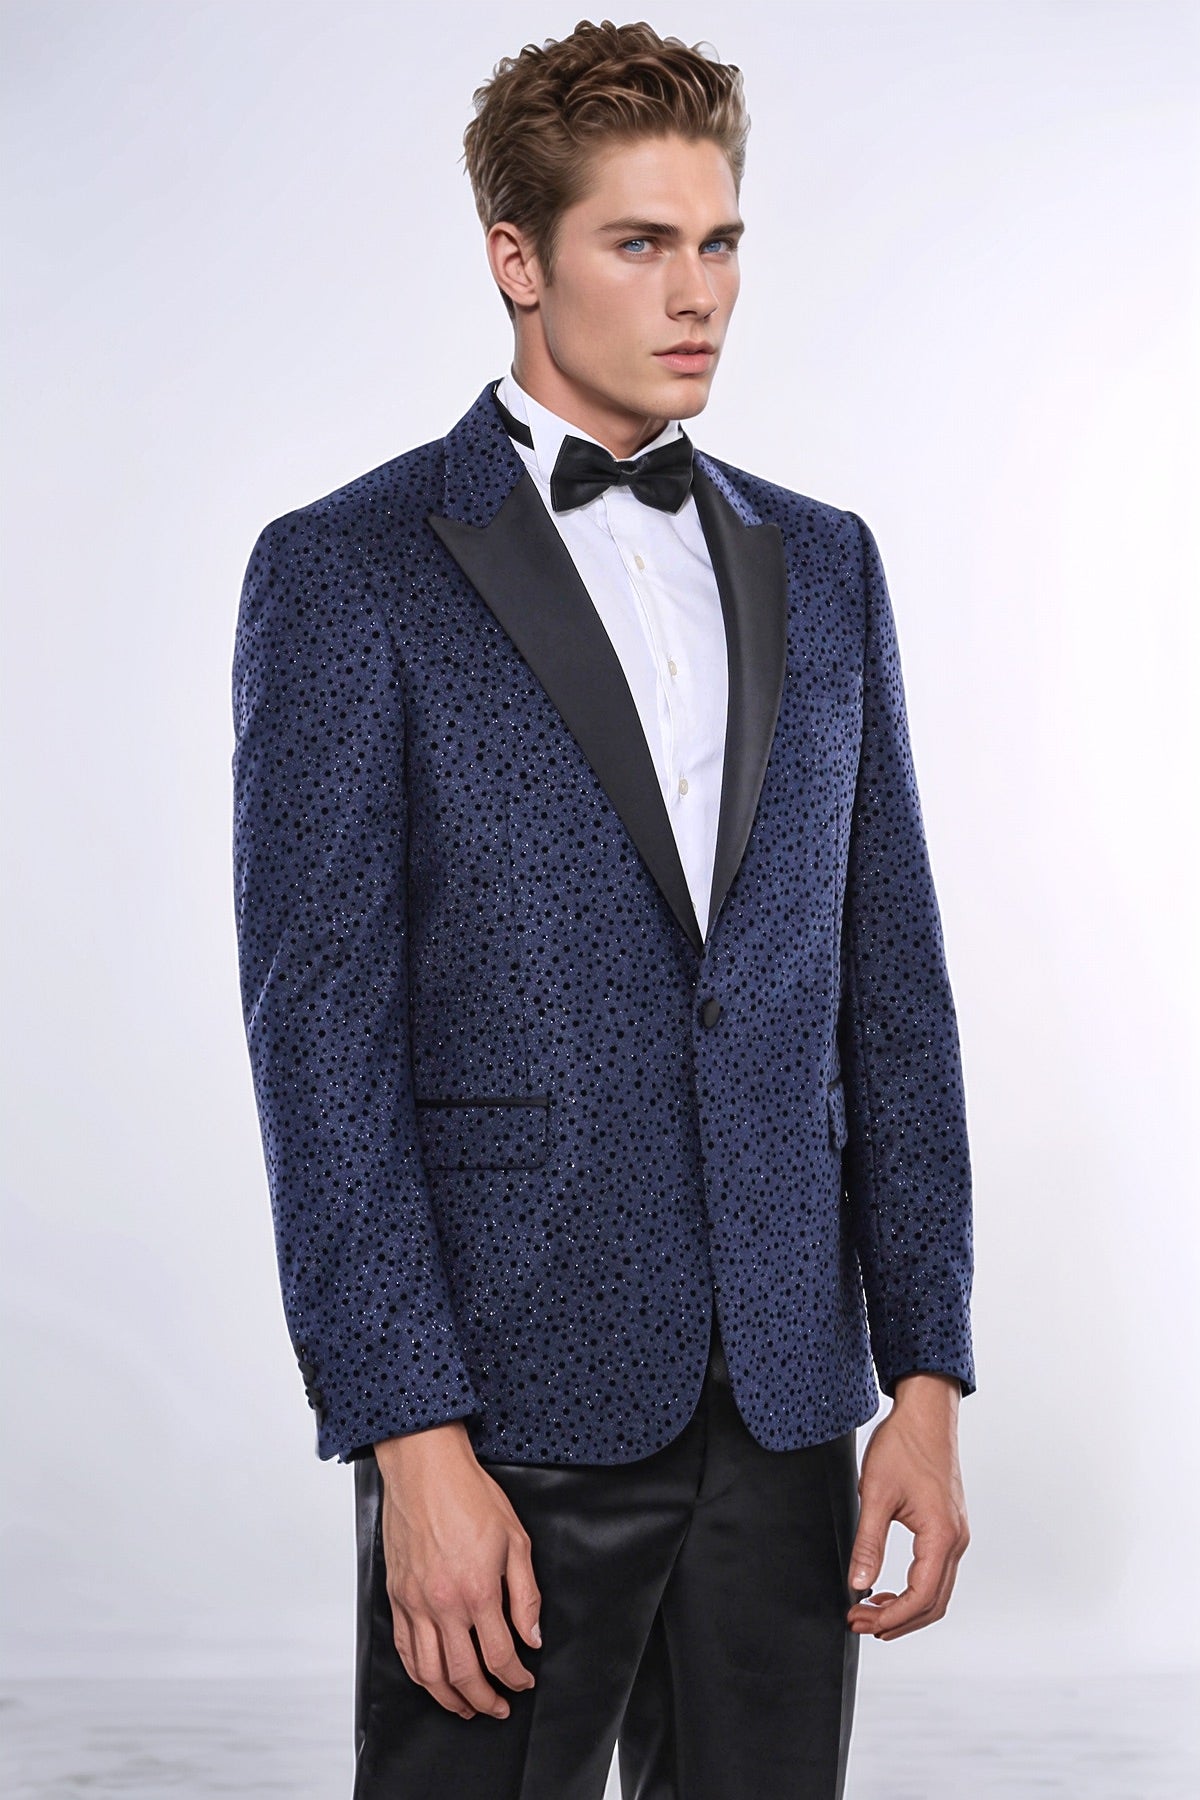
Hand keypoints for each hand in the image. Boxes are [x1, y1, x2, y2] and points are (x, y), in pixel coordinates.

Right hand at [373, 1420, 542, 1719]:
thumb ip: (526, 1595)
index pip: (500, 1655)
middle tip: (498, 1707)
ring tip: (467, 1707)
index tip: (524, 1682)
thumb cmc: (469, 1496)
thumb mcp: (515, 1540)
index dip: (516, 1678)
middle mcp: (443, 1604)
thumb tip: (532, 1637)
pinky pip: (404, 1649)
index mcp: (477, 1591)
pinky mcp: (396, 1596)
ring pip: (428, 1672)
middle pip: (463, 1674)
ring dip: (449, 1698)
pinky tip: (432, 1679)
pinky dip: (418, 1674)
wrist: (425, 1469)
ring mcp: (415, 1603)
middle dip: (484, 1699)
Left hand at [845, 1373, 969, 1639]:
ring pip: (937, 1591)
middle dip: (896, 1620)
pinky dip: (914, 1590)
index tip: (860, 1620)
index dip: (890, 1617)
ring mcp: (956, 1534)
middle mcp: (956, 1540)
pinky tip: (888, 1588)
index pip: (920, 1597)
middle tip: (859, 1622)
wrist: (925, 1414)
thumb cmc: (903, 1446)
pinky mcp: (949, 1527)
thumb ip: (868, 1543)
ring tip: (870, 1611)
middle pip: (932, 1603)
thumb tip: (858, 1584)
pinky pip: (936, 1572)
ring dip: (905, 1608)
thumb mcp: (875, 1493)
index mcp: (941, 1535)